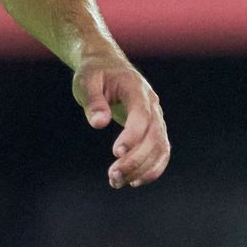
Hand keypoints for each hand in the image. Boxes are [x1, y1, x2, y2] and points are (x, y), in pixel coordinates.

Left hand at [73, 54, 169, 188]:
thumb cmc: (94, 73)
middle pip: (154, 136)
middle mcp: (152, 104)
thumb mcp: (86, 81)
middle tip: (112, 177)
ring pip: (160, 148)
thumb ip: (93, 101)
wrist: (106, 65)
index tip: (115, 153)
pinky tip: (133, 181)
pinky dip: (152, 168)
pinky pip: (161, 151)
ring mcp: (156, 117)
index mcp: (136, 88)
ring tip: (117, 182)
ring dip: (143, 169)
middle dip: (135, 160)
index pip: (141, 115)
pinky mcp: (154, 128)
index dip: (133, 135)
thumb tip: (98, 123)